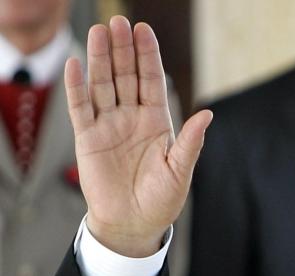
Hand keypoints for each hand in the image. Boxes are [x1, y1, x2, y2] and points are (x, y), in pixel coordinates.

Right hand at [65, 16, 211, 256]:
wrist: (134, 224)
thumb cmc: (161, 200)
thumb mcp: (180, 171)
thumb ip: (190, 142)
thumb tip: (207, 114)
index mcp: (157, 122)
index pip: (152, 81)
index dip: (148, 56)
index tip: (144, 30)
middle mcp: (132, 118)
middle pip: (126, 75)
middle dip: (123, 49)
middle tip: (119, 22)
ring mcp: (109, 125)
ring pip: (102, 85)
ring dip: (99, 59)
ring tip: (98, 32)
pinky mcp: (88, 138)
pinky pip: (80, 108)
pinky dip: (76, 87)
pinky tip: (76, 64)